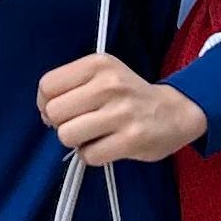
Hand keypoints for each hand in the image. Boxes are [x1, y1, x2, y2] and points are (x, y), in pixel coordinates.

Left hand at [38, 54, 208, 164]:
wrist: (175, 112)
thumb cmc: (129, 95)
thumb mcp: (103, 75)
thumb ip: (71, 86)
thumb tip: (45, 113)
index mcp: (98, 64)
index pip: (48, 85)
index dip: (46, 103)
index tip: (62, 110)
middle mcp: (109, 85)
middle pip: (54, 112)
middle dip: (61, 123)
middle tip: (80, 123)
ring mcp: (121, 113)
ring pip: (67, 135)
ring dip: (76, 141)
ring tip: (94, 135)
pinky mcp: (131, 140)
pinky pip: (88, 155)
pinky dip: (92, 155)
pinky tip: (106, 145)